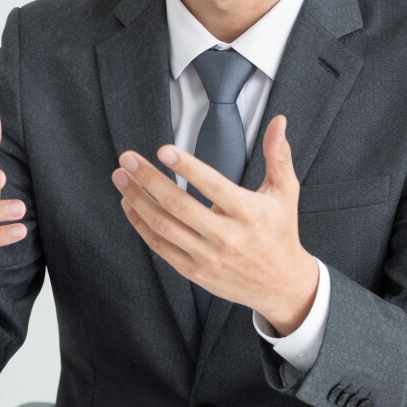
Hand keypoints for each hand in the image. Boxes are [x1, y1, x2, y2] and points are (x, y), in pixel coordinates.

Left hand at [111, 115, 317, 335]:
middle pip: (179, 205)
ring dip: (137, 199)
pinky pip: (161, 246)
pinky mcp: (194, 270)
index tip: (164, 151)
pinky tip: (129, 205)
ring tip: (121, 177)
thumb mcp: (285, 192)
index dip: (187, 167)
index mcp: (248, 213)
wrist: (280, 284)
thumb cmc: (279, 232)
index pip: (213, 186)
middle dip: (148, 179)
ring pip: (164, 226)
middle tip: (128, 159)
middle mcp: (226, 236)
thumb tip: (278, 122)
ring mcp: (208, 256)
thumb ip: (277, 156)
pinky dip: (141, 225)